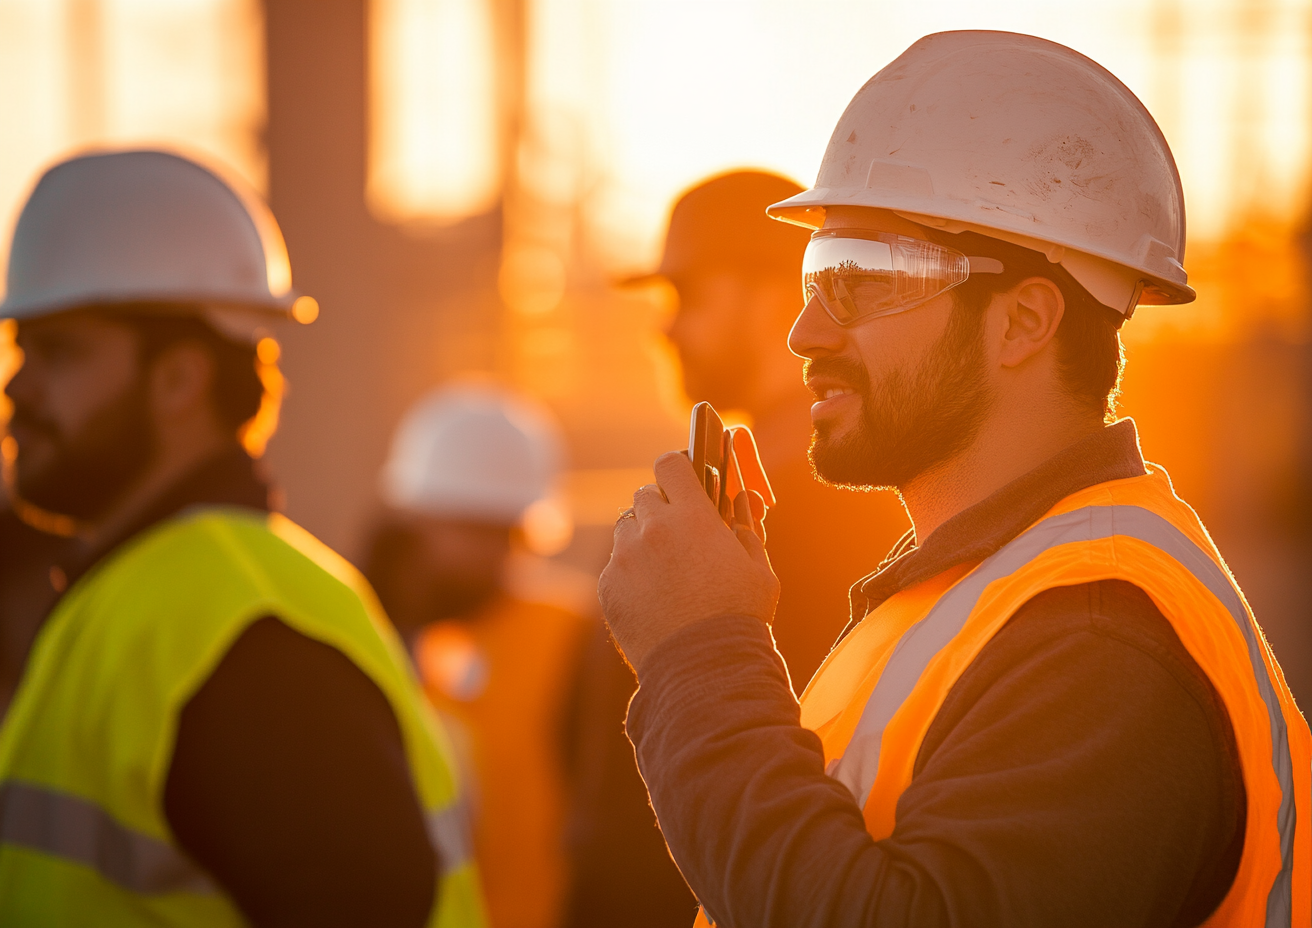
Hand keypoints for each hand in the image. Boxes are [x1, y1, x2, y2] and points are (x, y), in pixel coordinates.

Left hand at [598, 451, 779, 674]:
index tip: (685, 480)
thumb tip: (742, 498)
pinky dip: (630, 573)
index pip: (671, 463)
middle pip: (646, 494)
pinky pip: (615, 565)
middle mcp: (653, 529)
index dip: (679, 467)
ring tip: (666, 568)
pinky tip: (652, 596)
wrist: (703, 668)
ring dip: (643, 538)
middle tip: (680, 531)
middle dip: (662, 507)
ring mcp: (625, 558)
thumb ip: (748, 527)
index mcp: (693, 516)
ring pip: (627, 528)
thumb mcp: (758, 568)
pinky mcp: (608, 586)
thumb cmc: (739, 617)